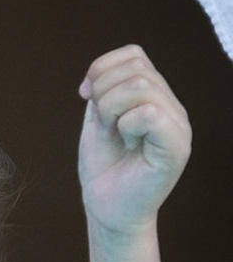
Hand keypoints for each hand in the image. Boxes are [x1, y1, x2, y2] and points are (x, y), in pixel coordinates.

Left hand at [79, 44, 191, 238]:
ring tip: (115, 133)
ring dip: (112, 108)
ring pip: (141, 85)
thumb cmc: (104, 166)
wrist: (107, 207)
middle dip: (102, 91)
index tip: (84, 94)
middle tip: (102, 122)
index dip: (101, 68)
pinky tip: (128, 143)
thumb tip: (98, 72)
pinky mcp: (176, 147)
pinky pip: (150, 113)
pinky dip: (127, 125)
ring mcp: (177, 125)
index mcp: (154, 96)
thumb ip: (103, 92)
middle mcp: (171, 106)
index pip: (133, 55)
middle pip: (135, 68)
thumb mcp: (97, 120)